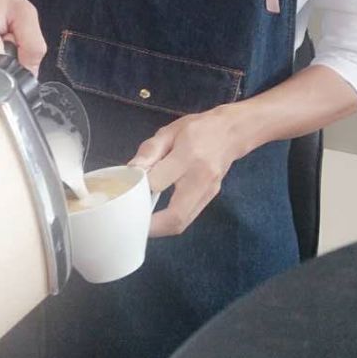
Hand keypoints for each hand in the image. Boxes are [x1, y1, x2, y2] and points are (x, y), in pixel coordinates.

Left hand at [130, 105, 248, 236]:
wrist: (231, 132)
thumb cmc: (197, 129)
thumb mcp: (170, 131)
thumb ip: (150, 150)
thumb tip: (132, 170)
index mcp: (188, 156)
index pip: (158, 181)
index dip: (139, 189)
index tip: (125, 190)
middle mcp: (201, 179)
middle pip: (175, 217)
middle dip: (150, 226)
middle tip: (131, 223)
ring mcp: (208, 192)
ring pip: (182, 223)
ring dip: (159, 228)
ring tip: (141, 222)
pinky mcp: (209, 198)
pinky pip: (187, 218)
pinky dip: (169, 222)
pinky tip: (156, 217)